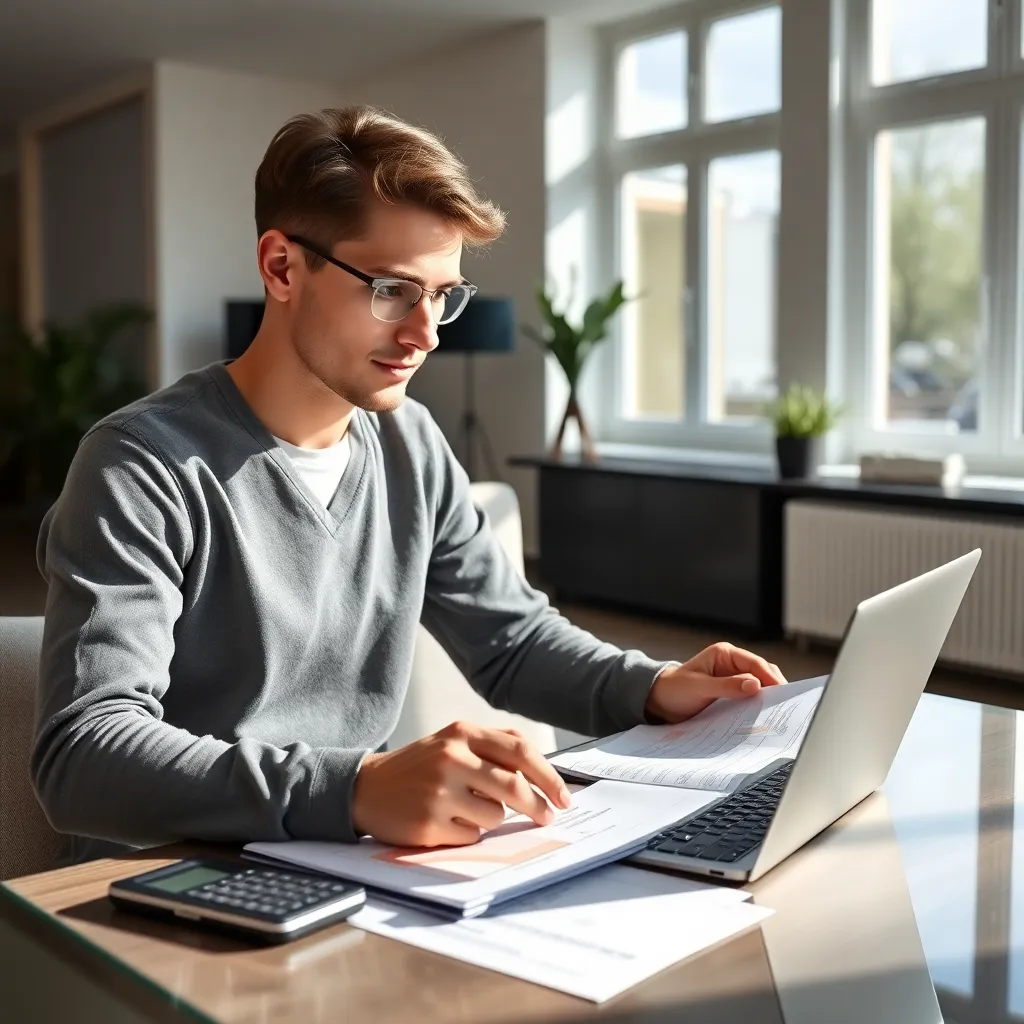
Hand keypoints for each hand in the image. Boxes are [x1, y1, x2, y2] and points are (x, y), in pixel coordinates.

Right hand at [351, 721, 572, 847]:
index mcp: (462, 732)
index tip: (563, 796)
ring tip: (464, 809)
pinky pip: (471, 835)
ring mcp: (439, 791)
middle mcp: (452, 757)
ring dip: (490, 818)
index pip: (520, 751)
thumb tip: (544, 773)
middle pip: (514, 787)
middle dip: (538, 807)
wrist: (365, 788)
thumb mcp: (453, 741)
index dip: (548, 776)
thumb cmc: (421, 766)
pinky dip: (467, 833)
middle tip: (548, 817)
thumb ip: (494, 748)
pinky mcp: (429, 823)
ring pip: (495, 816)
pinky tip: (444, 821)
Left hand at [644, 642, 786, 723]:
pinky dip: (758, 705)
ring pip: (760, 686)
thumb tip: (755, 685)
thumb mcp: (698, 688)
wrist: (660, 702)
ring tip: (779, 713)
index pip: (755, 663)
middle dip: (774, 688)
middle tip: (785, 706)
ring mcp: (734, 679)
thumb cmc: (675, 690)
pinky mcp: (733, 693)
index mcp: (725, 654)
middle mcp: (732, 664)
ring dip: (768, 697)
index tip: (781, 692)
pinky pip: (751, 698)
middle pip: (762, 673)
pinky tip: (764, 717)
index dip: (770, 677)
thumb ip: (725, 686)